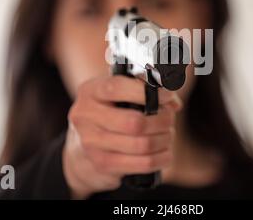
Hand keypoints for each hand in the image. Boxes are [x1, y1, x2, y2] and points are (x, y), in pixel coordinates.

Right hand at [62, 75, 181, 198]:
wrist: (80, 149)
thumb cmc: (109, 115)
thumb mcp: (116, 96)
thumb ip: (142, 90)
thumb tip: (172, 102)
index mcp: (90, 91)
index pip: (117, 88)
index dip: (146, 92)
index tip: (165, 95)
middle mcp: (85, 115)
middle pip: (135, 122)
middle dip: (161, 120)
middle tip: (169, 119)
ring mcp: (91, 142)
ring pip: (142, 144)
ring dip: (164, 139)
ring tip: (168, 135)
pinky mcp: (102, 164)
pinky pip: (143, 163)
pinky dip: (161, 158)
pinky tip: (165, 153)